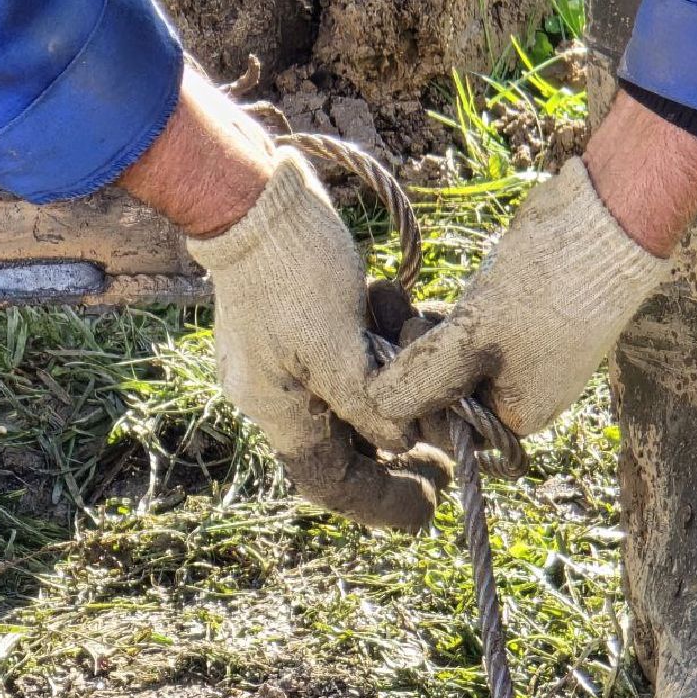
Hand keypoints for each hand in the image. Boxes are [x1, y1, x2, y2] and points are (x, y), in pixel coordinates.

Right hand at [187, 148, 449, 530]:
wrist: (251, 196)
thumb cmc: (292, 269)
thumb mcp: (341, 345)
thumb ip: (371, 405)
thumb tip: (401, 442)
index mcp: (275, 408)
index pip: (329, 482)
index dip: (381, 501)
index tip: (432, 502)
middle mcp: (271, 392)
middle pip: (342, 442)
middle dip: (397, 439)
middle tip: (445, 443)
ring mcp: (279, 357)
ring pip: (347, 396)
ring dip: (391, 380)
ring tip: (417, 342)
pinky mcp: (290, 323)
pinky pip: (342, 356)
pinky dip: (375, 345)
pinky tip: (392, 309)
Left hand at [367, 157, 670, 435]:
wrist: (604, 223)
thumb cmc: (545, 291)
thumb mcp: (473, 340)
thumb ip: (422, 379)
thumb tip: (376, 406)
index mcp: (517, 414)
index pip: (446, 430)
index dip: (410, 400)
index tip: (388, 355)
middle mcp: (516, 392)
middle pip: (441, 393)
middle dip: (403, 359)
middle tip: (375, 315)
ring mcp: (515, 354)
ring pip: (444, 358)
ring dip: (409, 331)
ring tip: (380, 293)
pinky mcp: (508, 318)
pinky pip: (458, 330)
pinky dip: (431, 316)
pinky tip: (401, 290)